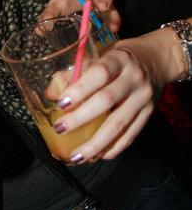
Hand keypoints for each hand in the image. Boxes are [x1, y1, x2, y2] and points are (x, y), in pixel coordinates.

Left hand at [47, 30, 173, 162]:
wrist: (159, 58)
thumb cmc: (120, 57)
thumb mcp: (101, 53)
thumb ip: (77, 71)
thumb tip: (51, 93)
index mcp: (119, 59)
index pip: (100, 73)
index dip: (80, 89)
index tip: (61, 103)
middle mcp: (134, 78)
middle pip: (107, 100)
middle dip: (81, 118)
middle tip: (60, 129)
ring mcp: (143, 98)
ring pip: (119, 123)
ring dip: (96, 143)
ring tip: (76, 155)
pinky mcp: (149, 114)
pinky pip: (131, 134)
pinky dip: (113, 148)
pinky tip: (98, 156)